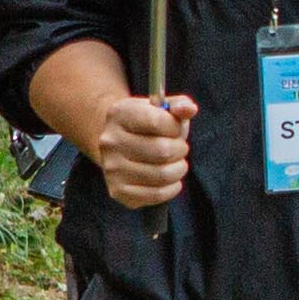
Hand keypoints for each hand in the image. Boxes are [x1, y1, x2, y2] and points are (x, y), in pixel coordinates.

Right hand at [82, 91, 197, 209]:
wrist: (120, 146)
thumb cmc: (149, 125)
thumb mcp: (163, 108)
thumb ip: (180, 105)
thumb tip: (188, 110)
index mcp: (119, 114)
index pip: (158, 121)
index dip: (175, 127)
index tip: (175, 129)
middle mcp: (110, 141)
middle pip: (162, 151)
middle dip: (180, 149)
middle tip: (179, 148)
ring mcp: (111, 168)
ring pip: (162, 174)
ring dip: (179, 169)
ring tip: (176, 163)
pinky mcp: (118, 191)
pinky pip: (157, 194)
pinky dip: (172, 188)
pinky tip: (170, 179)